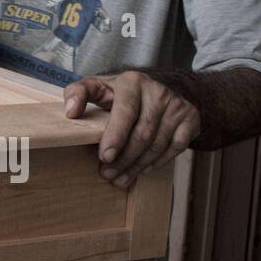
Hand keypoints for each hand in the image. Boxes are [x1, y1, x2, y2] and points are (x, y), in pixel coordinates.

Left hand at [64, 71, 200, 187]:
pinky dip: (157, 163)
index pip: (126, 112)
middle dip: (124, 159)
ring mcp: (177, 105)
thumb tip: (70, 112)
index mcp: (132, 81)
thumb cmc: (119, 92)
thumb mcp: (96, 86)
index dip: (115, 136)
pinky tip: (141, 170)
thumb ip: (77, 93)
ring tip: (120, 178)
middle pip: (142, 133)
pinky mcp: (190, 118)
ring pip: (157, 144)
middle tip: (107, 174)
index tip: (104, 157)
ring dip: (137, 166)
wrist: (158, 87)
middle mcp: (158, 91)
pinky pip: (175, 148)